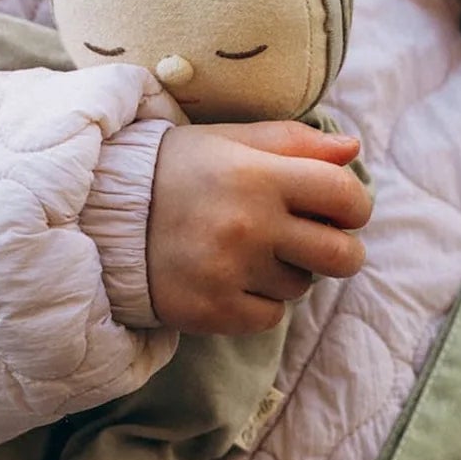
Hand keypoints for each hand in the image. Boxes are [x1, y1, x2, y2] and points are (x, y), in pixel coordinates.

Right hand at [147, 121, 372, 335]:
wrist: (105, 219)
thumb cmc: (176, 172)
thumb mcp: (229, 142)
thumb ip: (292, 143)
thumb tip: (352, 151)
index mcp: (257, 175)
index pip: (344, 196)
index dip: (355, 206)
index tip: (343, 211)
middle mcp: (248, 224)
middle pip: (341, 256)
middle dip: (342, 252)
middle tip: (320, 246)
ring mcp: (230, 271)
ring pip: (301, 287)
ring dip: (288, 273)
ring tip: (250, 254)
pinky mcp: (213, 310)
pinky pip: (270, 317)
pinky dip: (260, 303)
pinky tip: (232, 279)